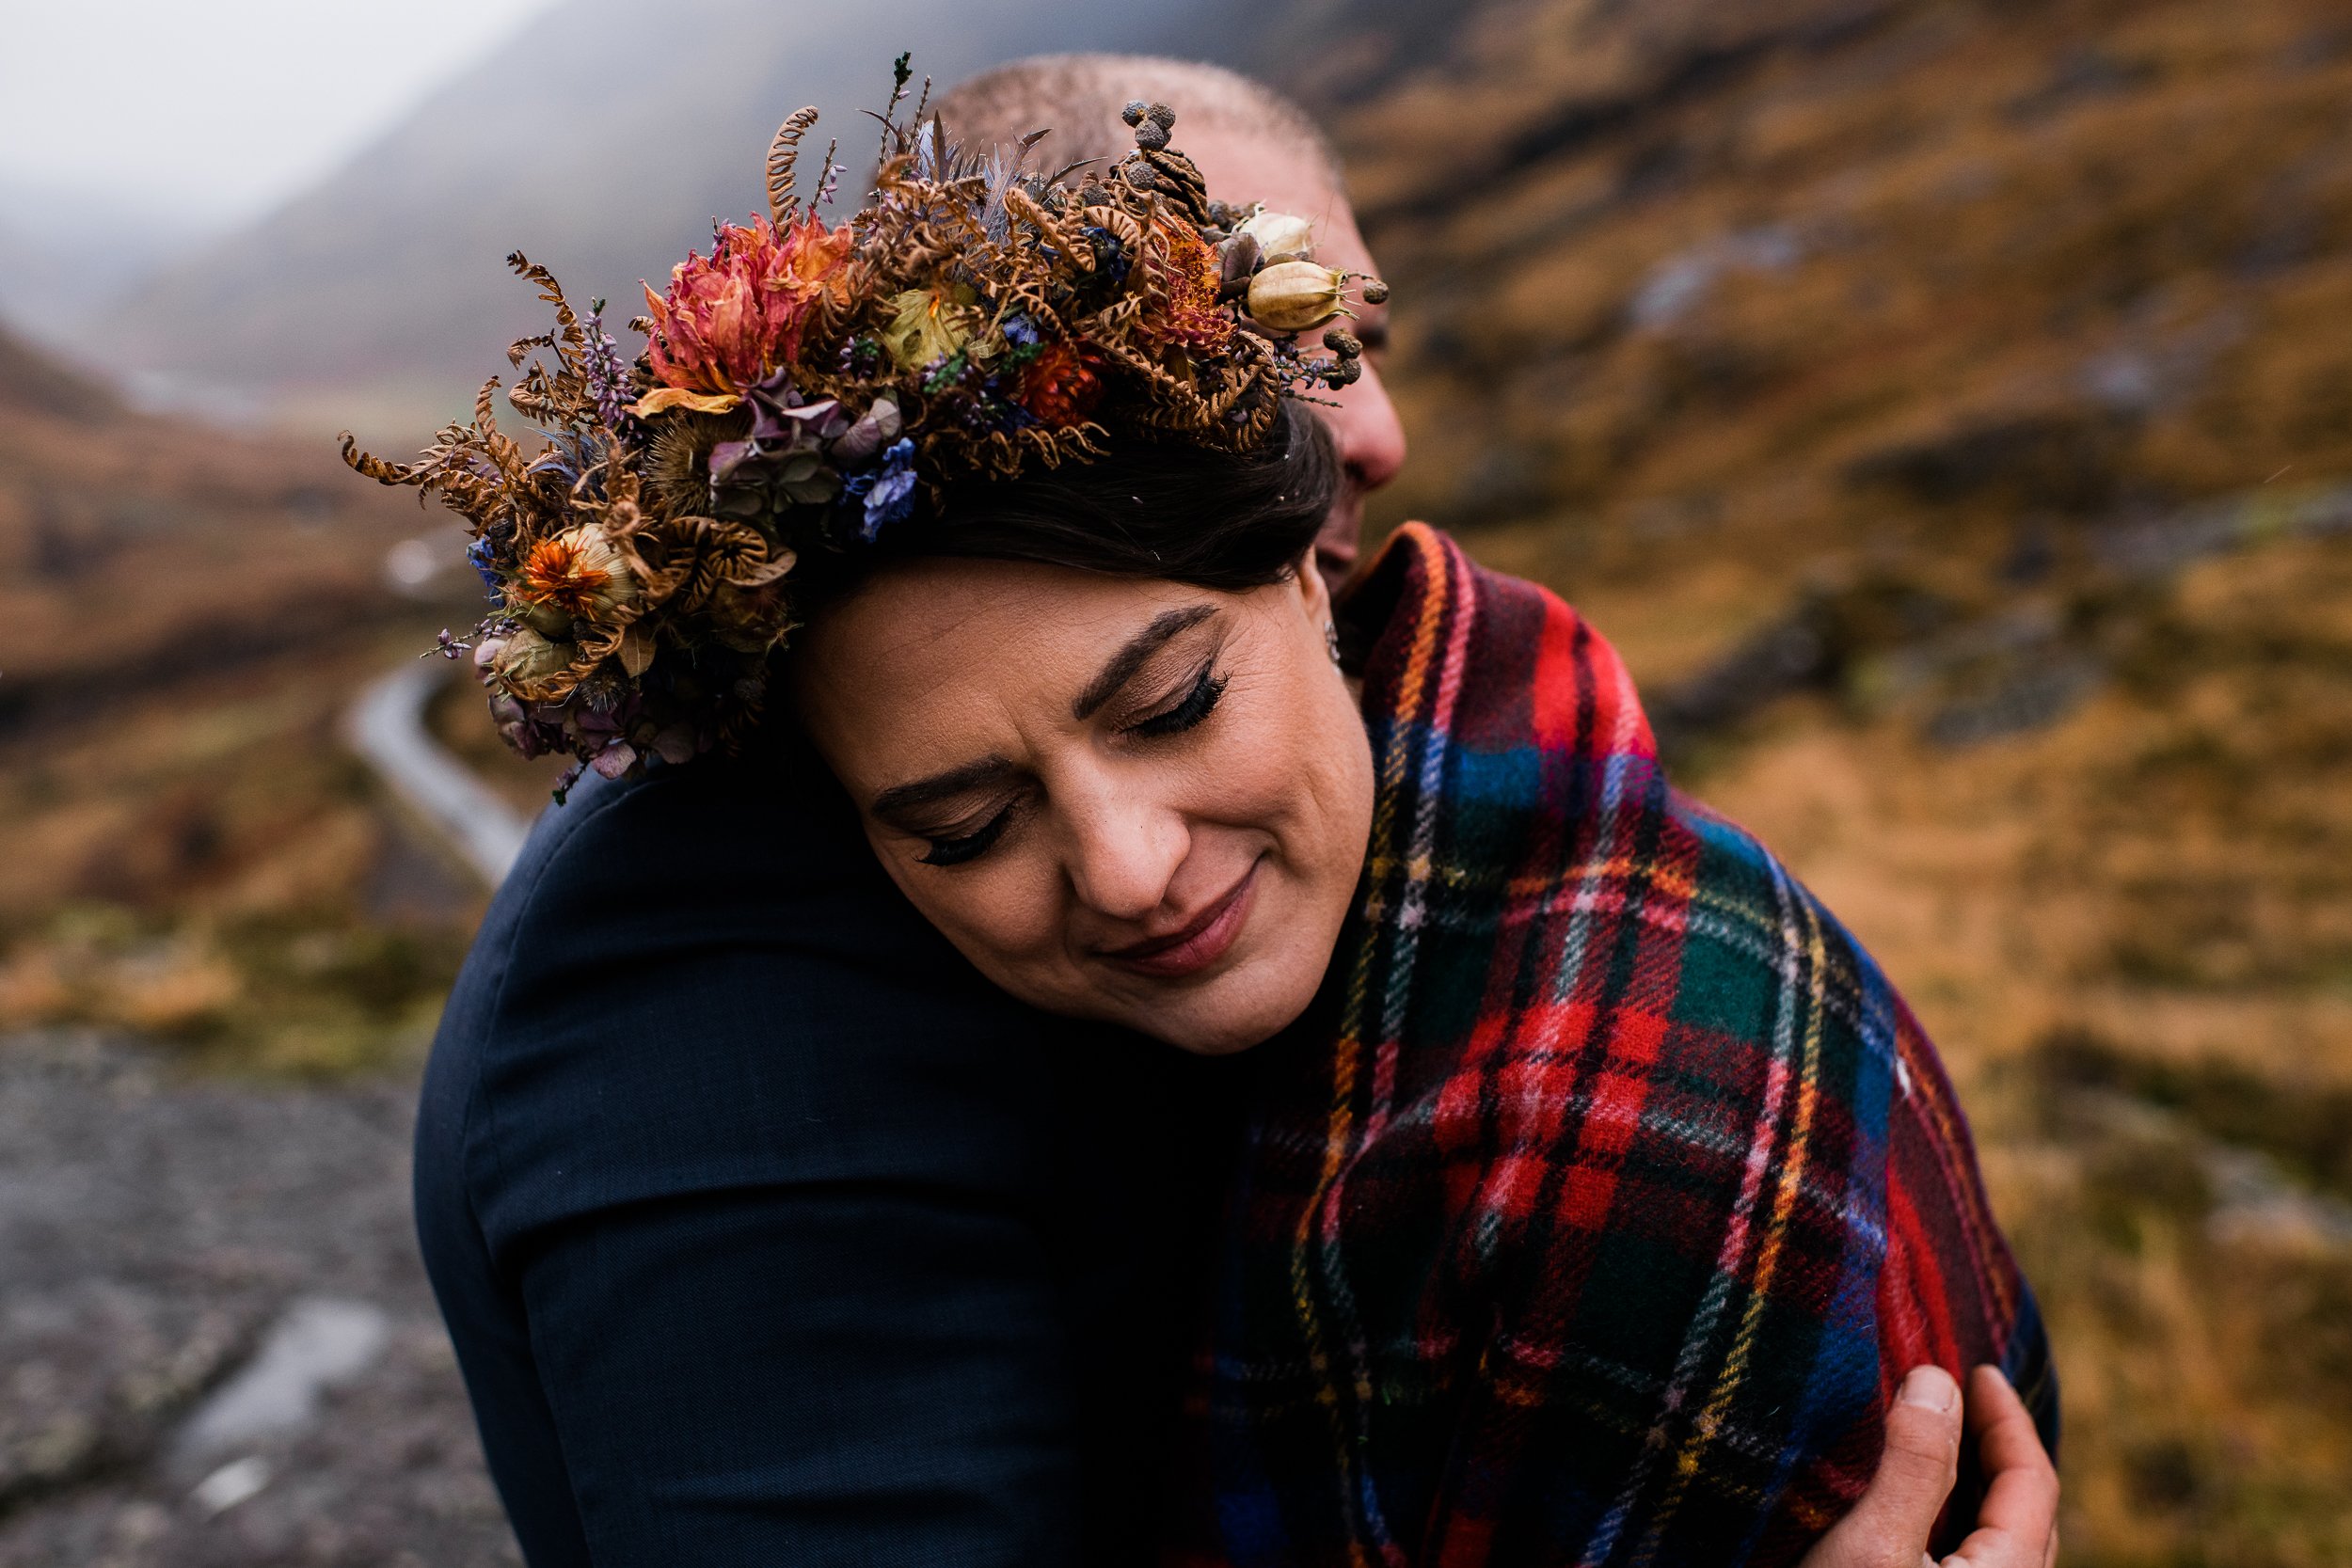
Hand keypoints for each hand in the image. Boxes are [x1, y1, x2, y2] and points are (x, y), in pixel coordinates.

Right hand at [1800, 1364, 2059, 1567]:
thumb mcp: (1873, 1541)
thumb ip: (1915, 1464)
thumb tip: (1935, 1380)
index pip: (2032, 1482)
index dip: (2008, 1419)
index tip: (1979, 1371)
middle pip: (2024, 1510)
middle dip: (1998, 1445)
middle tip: (1967, 1395)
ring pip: (1996, 1537)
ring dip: (1975, 1482)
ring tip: (1942, 1438)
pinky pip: (1969, 1555)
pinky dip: (1954, 1512)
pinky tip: (1917, 1501)